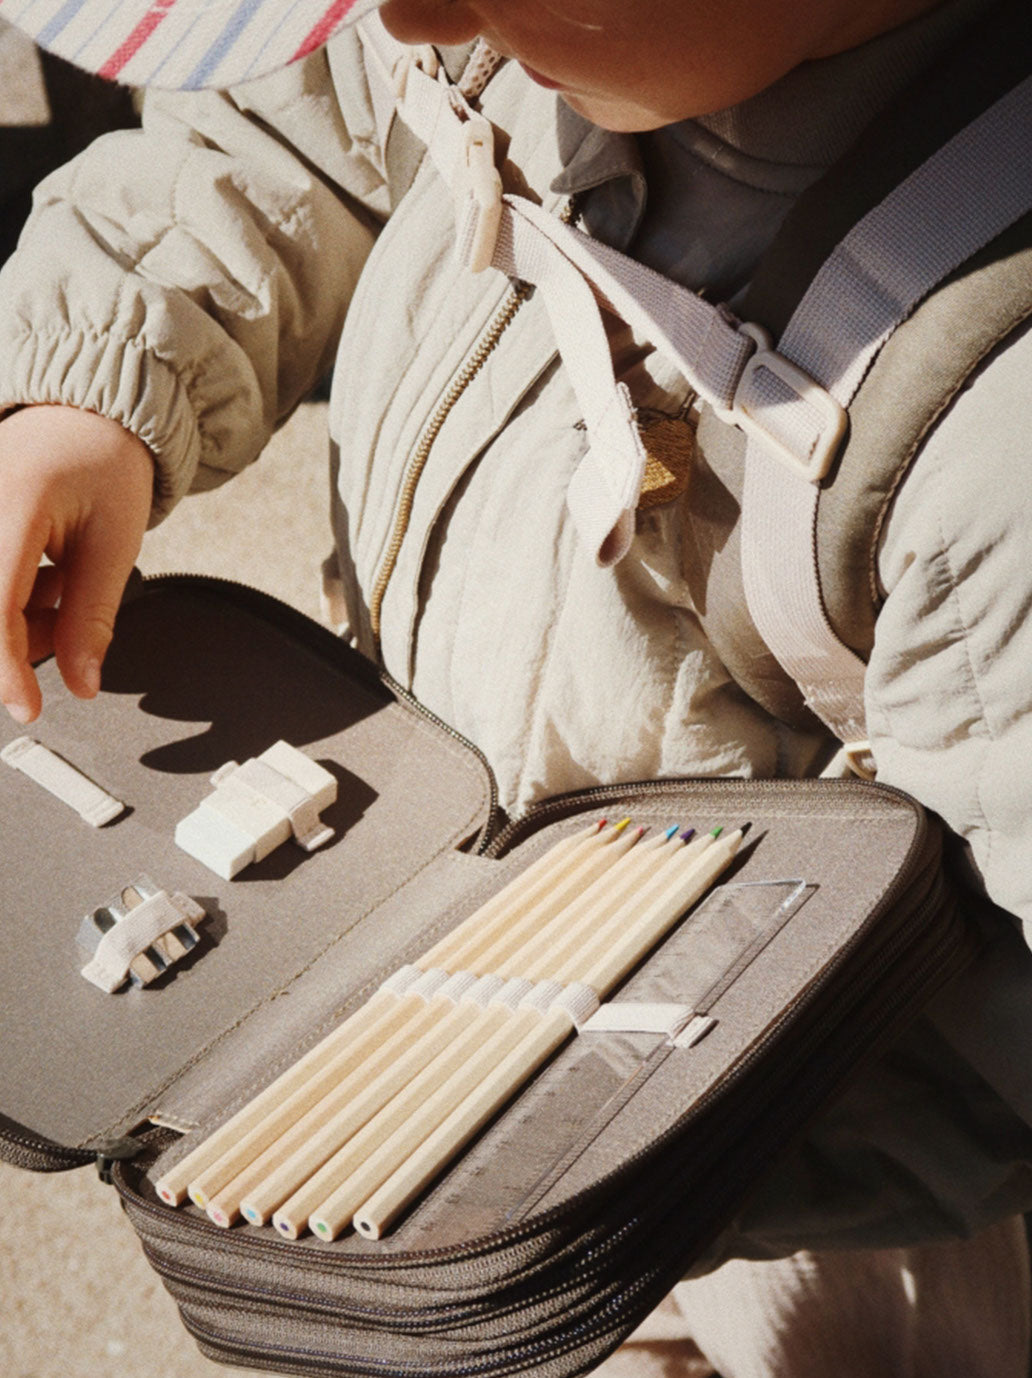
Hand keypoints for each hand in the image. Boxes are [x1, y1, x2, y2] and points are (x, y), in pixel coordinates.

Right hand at [0, 405, 153, 722]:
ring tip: (59, 584)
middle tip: (64, 617)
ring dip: (12, 621)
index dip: (6, 669)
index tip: (27, 707)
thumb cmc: (105, 464)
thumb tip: (82, 684)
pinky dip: (8, 600)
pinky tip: (40, 578)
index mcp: (12, 505)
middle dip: (15, 640)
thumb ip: (91, 618)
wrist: (84, 415)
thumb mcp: (114, 544)